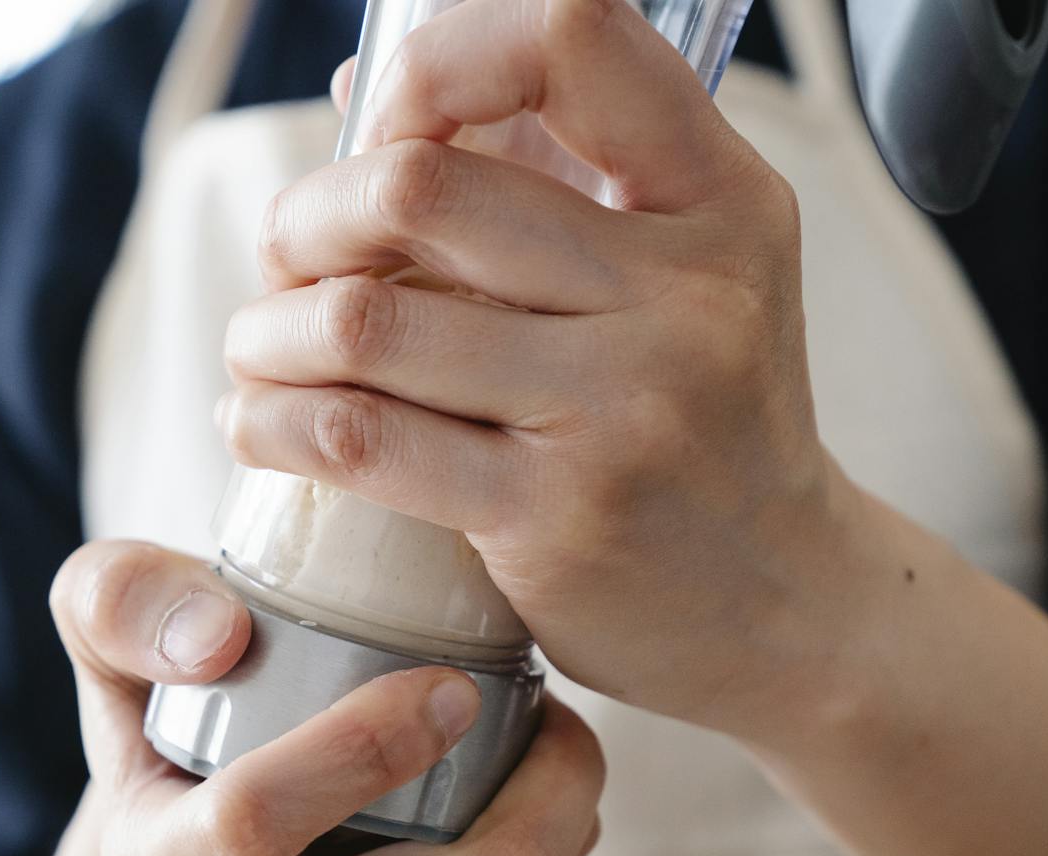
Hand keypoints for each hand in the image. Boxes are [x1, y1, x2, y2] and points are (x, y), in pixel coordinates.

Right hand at [48, 539, 603, 855]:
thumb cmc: (175, 690)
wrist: (212, 818)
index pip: (254, 824)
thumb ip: (120, 598)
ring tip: (538, 729)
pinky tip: (523, 786)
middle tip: (544, 696)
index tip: (448, 680)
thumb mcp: (107, 621)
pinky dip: (556, 844)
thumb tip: (217, 637)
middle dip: (536, 788)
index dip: (362, 747)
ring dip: (561, 806)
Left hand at [217, 0, 882, 742]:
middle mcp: (685, 295)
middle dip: (307, 217)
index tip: (384, 128)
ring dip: (268, 330)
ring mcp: (623, 410)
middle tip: (285, 258)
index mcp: (721, 202)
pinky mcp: (555, 517)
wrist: (789, 607)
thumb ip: (543, 173)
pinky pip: (361, 438)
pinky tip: (259, 422)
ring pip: (365, 318)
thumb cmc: (708, 430)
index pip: (569, 36)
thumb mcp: (681, 280)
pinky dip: (273, 420)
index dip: (436, 63)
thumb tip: (364, 85)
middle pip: (420, 188)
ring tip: (259, 348)